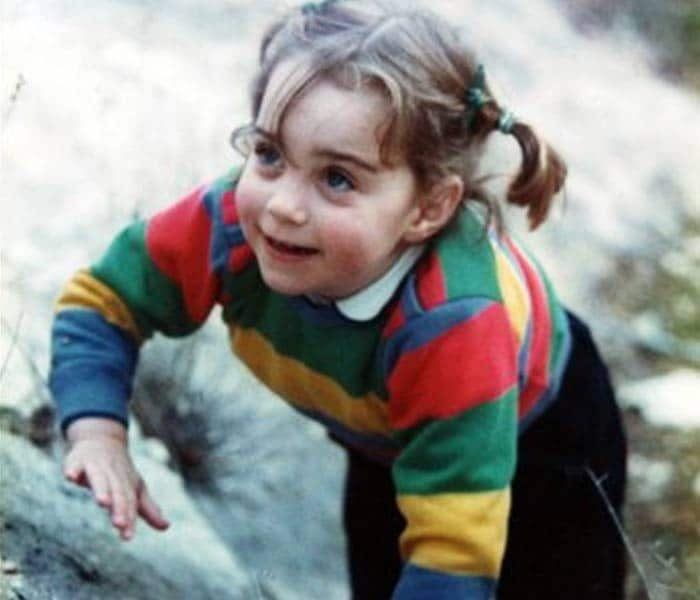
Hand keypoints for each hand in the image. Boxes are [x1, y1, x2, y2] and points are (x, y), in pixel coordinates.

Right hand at [63, 417, 169, 540]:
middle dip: (119, 507)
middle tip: (119, 523)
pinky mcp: (79, 459)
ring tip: (102, 502)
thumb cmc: (120, 471)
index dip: (129, 519)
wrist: (103, 439)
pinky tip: (70, 476)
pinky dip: (73, 469)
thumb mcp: (135, 489)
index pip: (130, 503)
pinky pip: (75, 464)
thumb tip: (166, 527)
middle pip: (118, 491)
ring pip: (99, 478)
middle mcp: (114, 474)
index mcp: (128, 484)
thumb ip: (147, 509)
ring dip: (101, 488)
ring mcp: (96, 465)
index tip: (127, 536)